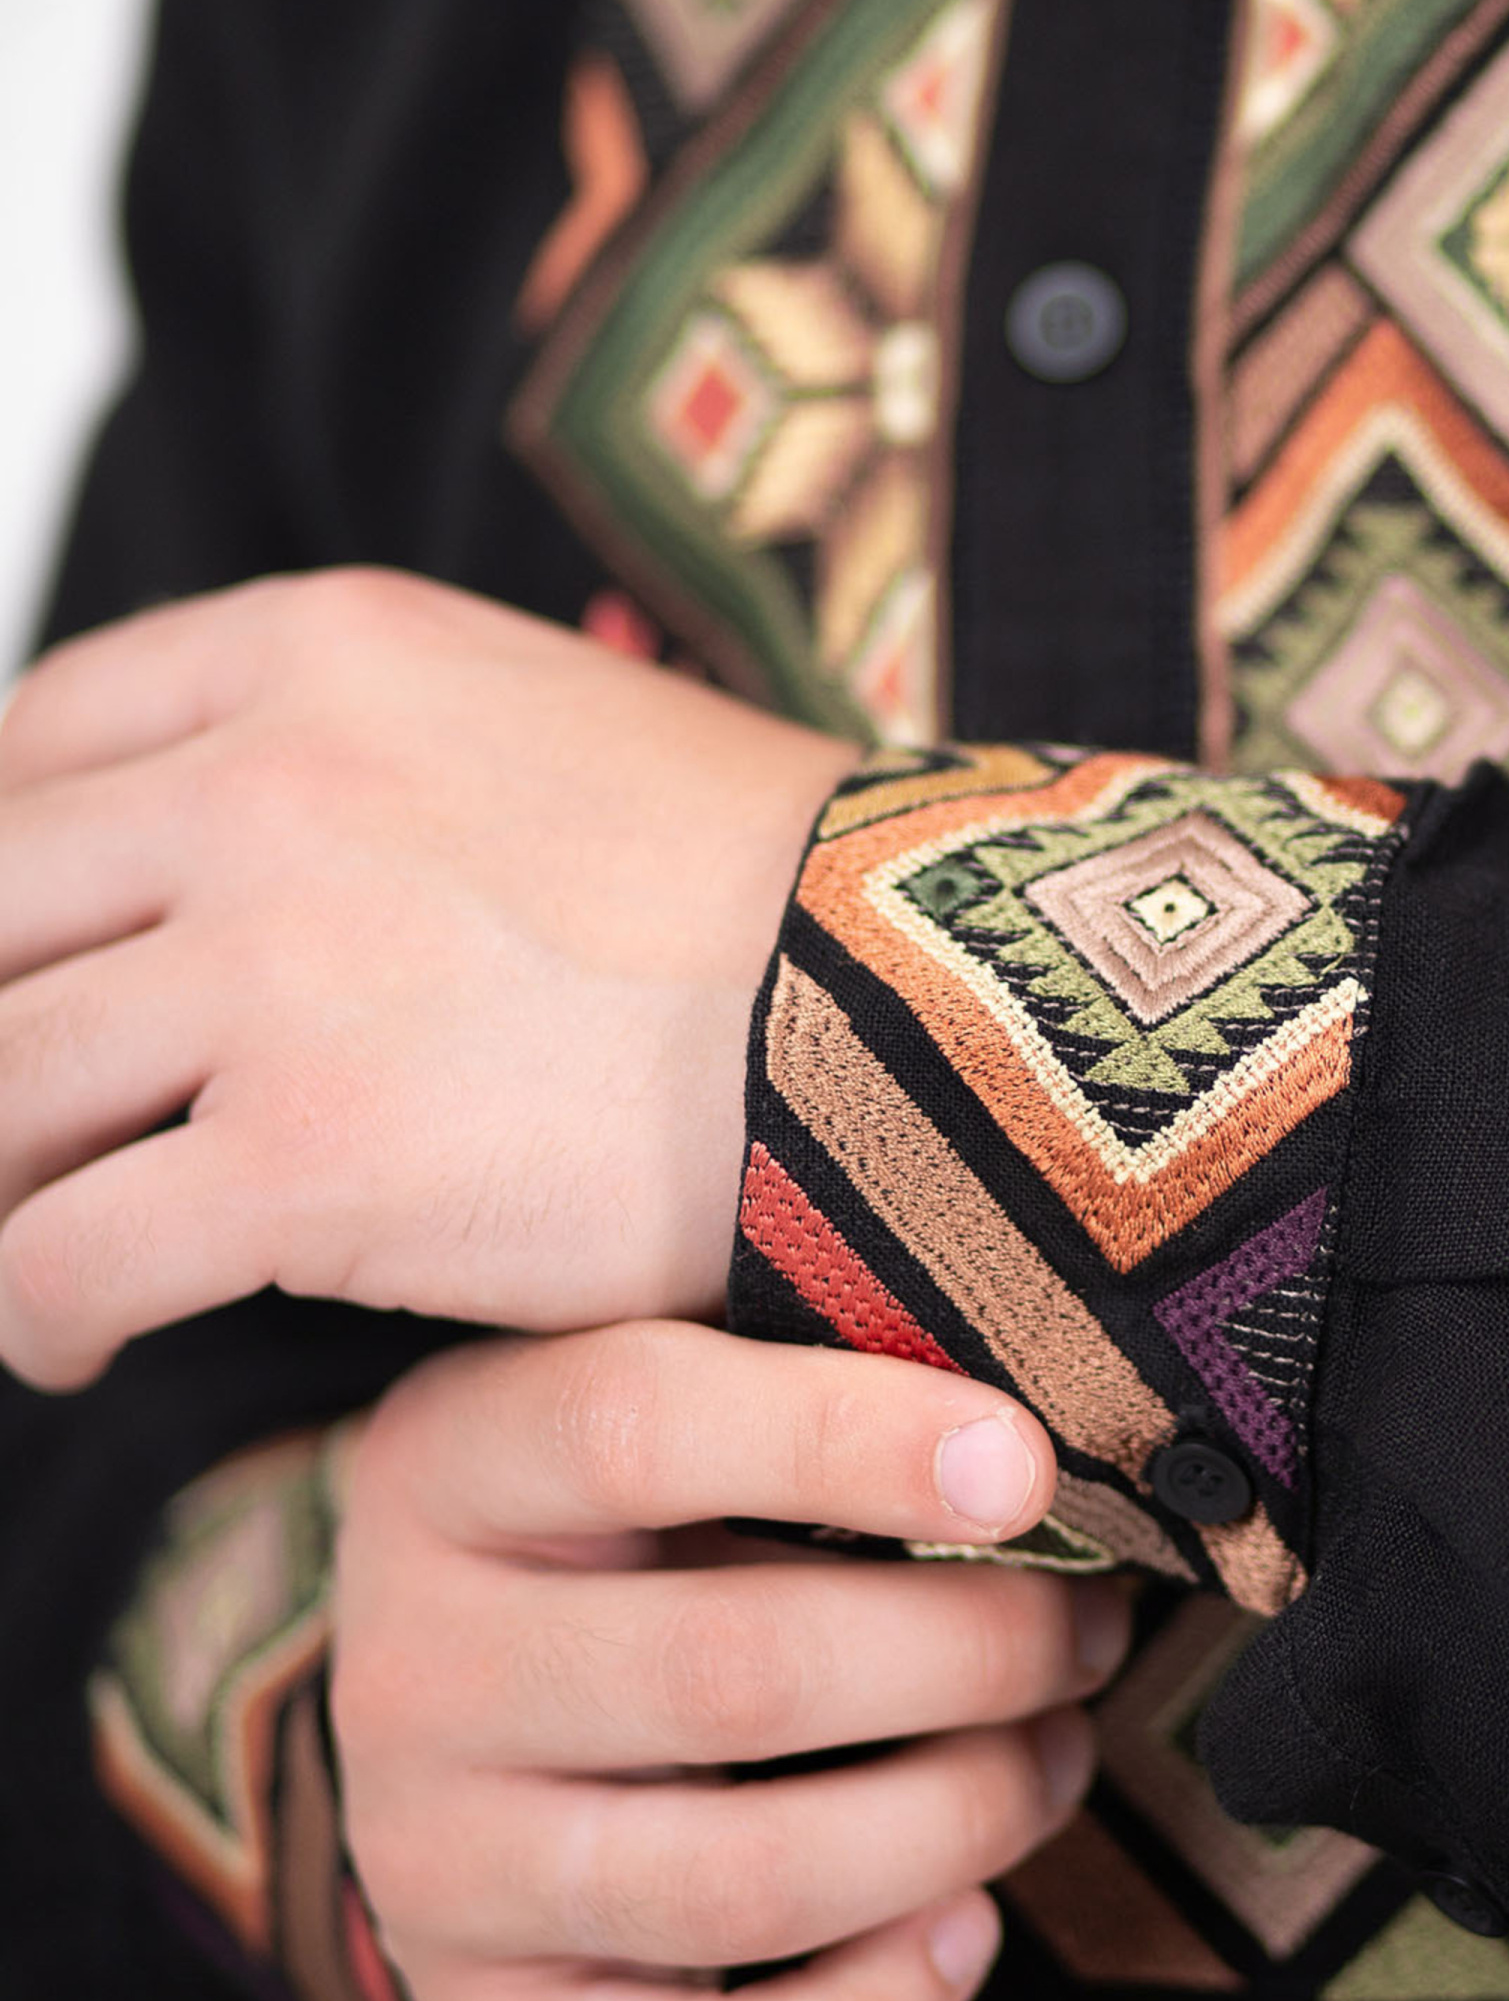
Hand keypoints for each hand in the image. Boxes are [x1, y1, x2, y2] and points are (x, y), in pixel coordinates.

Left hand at [0, 569, 853, 1387]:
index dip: (4, 875)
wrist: (924, 1023)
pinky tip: (72, 1347)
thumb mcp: (561, 727)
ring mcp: (274, 969)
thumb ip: (389, 758)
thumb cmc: (788, 907)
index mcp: (323, 654)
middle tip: (17, 1127)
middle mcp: (264, 785)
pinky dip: (36, 1312)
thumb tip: (284, 853)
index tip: (25, 967)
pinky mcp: (306, 1159)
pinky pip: (69, 1251)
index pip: (42, 740)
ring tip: (30, 1251)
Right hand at [332, 1321, 1124, 2000]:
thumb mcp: (663, 1388)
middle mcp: (410, 1673)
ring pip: (742, 1882)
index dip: (850, 1440)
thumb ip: (801, 1361)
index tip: (1029, 1463)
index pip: (634, 1426)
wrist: (449, 1694)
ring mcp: (436, 1868)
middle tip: (1085, 1626)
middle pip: (731, 1674)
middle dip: (973, 1656)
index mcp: (451, 1464)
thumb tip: (1034, 1416)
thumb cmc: (624, 1516)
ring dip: (960, 1821)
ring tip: (1053, 1758)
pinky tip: (964, 1926)